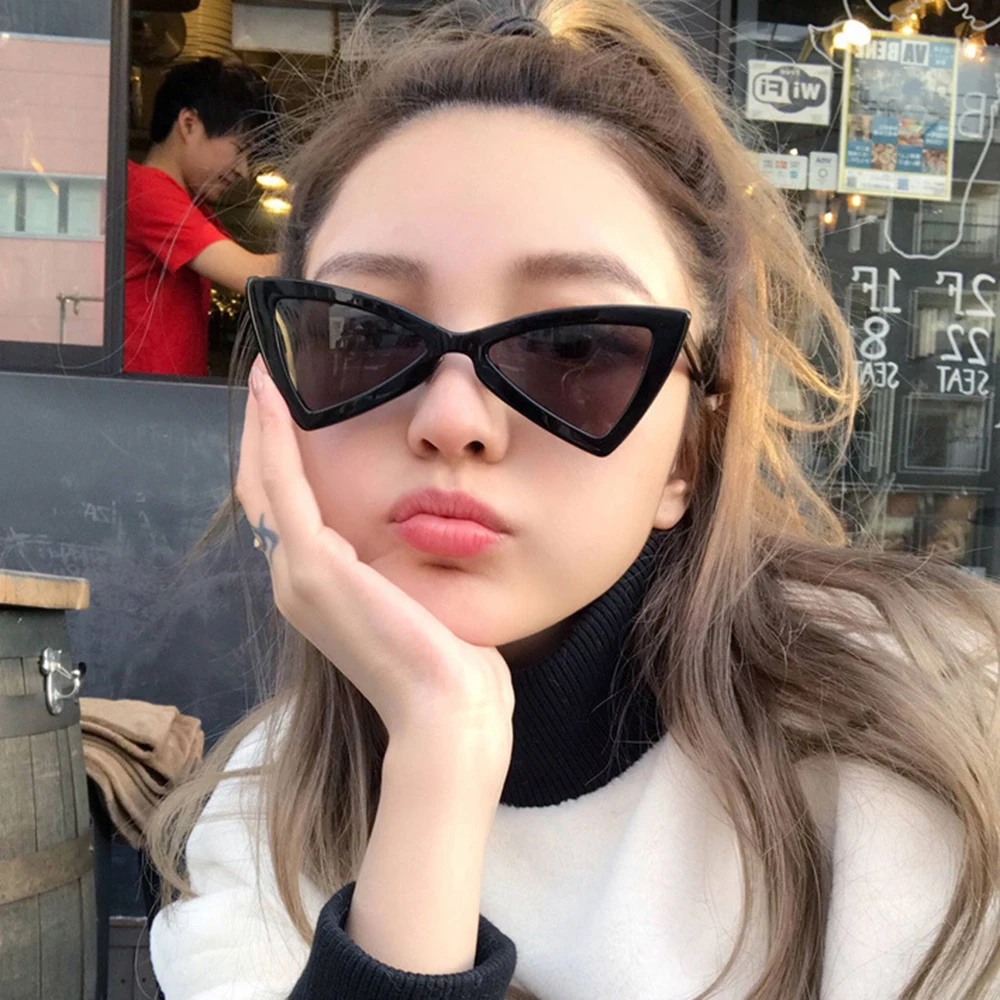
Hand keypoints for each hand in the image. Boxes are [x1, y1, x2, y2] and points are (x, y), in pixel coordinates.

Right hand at [235, 360, 514, 778]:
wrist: (447, 710)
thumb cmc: (448, 662)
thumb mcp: (418, 599)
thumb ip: (400, 566)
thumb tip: (419, 537)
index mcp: (318, 588)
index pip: (285, 509)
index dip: (279, 457)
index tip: (285, 407)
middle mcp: (294, 579)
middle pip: (264, 490)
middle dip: (263, 433)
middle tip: (268, 380)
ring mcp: (297, 574)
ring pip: (263, 481)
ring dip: (262, 425)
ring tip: (267, 379)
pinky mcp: (312, 565)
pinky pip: (281, 483)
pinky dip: (272, 436)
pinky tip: (273, 394)